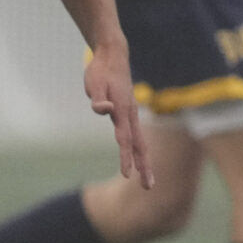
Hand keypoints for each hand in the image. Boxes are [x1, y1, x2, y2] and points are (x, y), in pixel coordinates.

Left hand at [85, 41, 152, 187]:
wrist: (112, 55)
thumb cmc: (100, 70)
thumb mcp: (93, 84)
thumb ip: (98, 99)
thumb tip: (104, 110)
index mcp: (122, 111)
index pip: (125, 140)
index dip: (126, 158)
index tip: (127, 175)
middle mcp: (130, 115)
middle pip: (140, 146)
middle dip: (144, 167)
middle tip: (148, 187)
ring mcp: (131, 114)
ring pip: (140, 142)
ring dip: (144, 162)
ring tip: (147, 179)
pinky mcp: (128, 113)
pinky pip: (136, 137)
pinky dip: (139, 151)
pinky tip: (138, 160)